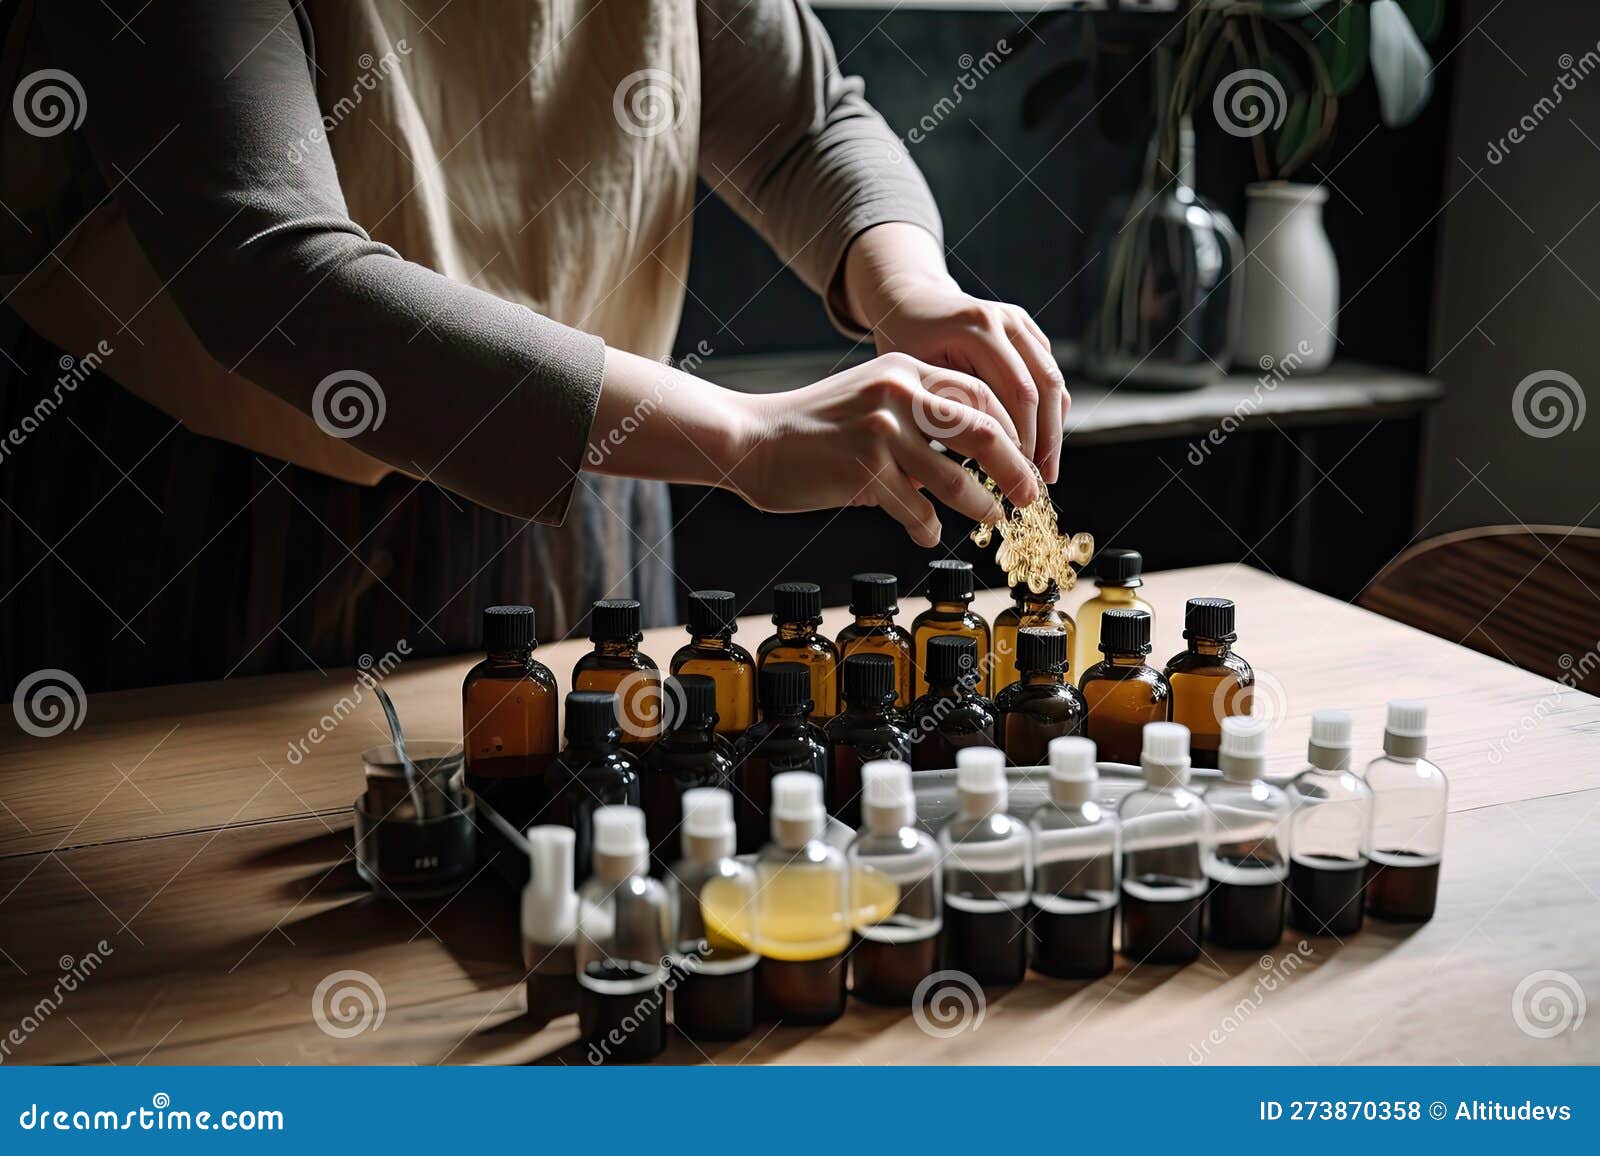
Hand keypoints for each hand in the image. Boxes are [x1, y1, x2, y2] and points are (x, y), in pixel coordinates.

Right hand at [728, 353, 1039, 546]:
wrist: (751, 440)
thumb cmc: (813, 426)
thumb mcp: (871, 397)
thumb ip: (919, 413)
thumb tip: (975, 452)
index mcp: (905, 369)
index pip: (983, 394)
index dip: (1013, 430)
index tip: (1025, 457)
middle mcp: (899, 394)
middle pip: (985, 432)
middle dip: (1017, 470)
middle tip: (1029, 494)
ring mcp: (881, 433)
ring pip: (958, 480)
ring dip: (982, 506)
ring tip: (990, 517)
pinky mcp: (863, 473)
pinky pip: (917, 511)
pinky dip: (928, 528)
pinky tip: (928, 534)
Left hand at [841, 223, 1068, 482]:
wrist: (912, 301)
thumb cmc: (903, 344)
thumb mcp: (912, 375)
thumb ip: (943, 407)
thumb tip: (967, 462)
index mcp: (977, 327)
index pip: (1016, 392)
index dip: (1022, 438)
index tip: (1017, 476)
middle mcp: (1005, 320)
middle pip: (1043, 388)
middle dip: (1044, 440)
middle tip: (1039, 482)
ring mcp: (1021, 322)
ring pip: (1053, 382)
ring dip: (1053, 429)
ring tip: (1046, 470)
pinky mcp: (1028, 331)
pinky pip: (1048, 374)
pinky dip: (1050, 411)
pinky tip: (1041, 445)